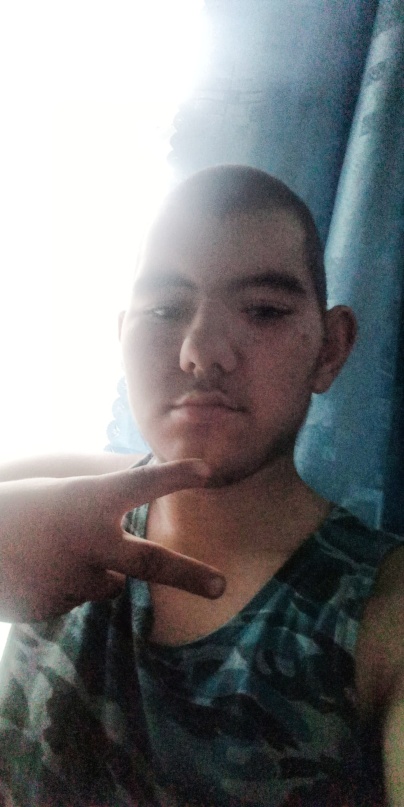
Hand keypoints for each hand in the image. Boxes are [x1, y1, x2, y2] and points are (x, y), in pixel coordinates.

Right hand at [0, 460, 225, 621]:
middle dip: (190, 574)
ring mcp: (72, 580)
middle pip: (151, 563)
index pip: (139, 484)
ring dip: (97, 572)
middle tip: (222, 586)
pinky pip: (77, 597)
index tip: (207, 470)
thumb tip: (127, 551)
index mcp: (85, 502)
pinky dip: (67, 586)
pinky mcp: (54, 607)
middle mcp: (87, 543)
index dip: (174, 476)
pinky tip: (36, 572)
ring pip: (108, 582)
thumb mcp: (58, 497)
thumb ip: (96, 516)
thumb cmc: (14, 512)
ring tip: (54, 553)